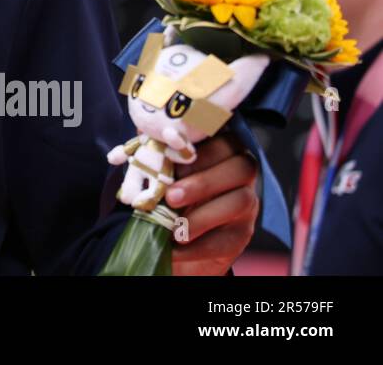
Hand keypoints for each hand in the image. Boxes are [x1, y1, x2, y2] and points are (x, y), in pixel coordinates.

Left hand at [166, 131, 258, 274]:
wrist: (175, 233)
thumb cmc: (166, 187)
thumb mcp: (162, 168)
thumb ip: (159, 154)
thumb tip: (141, 139)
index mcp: (224, 149)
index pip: (225, 141)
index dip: (201, 152)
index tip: (171, 163)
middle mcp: (242, 173)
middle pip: (240, 168)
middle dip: (203, 182)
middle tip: (171, 197)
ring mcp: (248, 203)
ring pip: (240, 202)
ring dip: (202, 216)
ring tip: (172, 228)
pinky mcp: (241, 234)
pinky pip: (228, 239)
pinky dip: (198, 247)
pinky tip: (175, 248)